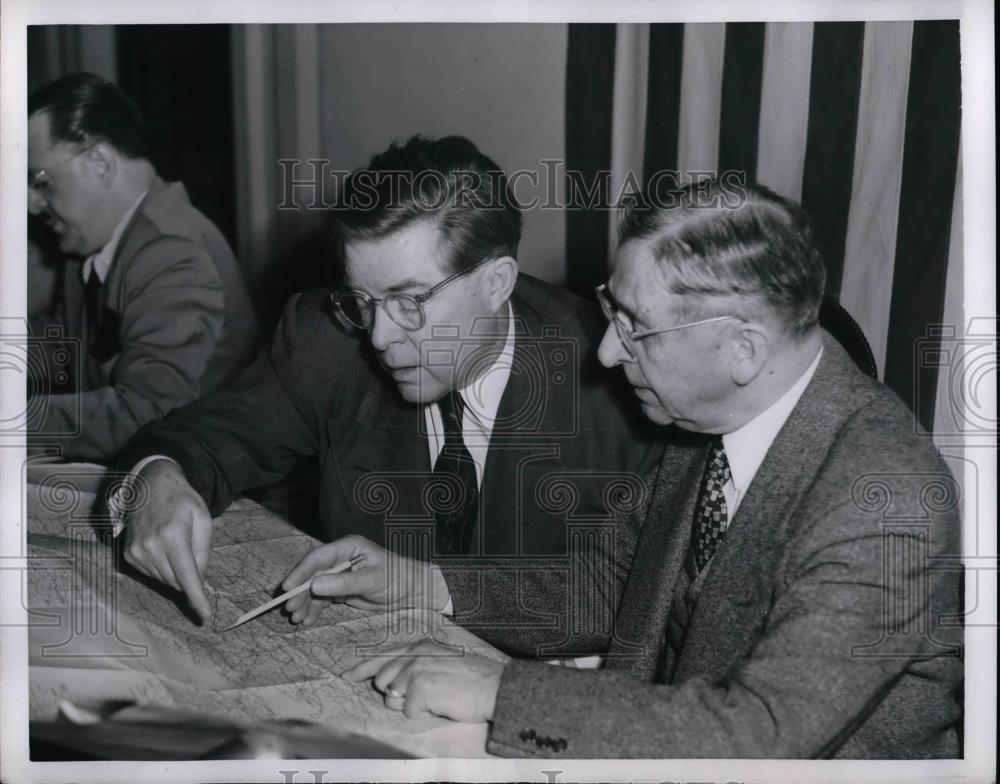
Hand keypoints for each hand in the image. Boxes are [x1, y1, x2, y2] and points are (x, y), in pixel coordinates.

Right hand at [122, 459, 212, 622]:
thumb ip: (203, 552)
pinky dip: (163, 567)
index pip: (187, 576)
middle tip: (191, 551)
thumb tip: (198, 580)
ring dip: (175, 571)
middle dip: (189, 576)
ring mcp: (136, 552)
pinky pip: (152, 574)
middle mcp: (151, 547)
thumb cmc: (182, 501)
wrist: (151, 485)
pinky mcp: (129, 555)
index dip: (197, 598)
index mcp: (173, 536)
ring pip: (165, 580)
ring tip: (176, 543)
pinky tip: (163, 547)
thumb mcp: (203, 520)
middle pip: (177, 581)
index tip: (204, 616)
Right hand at [281, 535, 449, 626]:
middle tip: (290, 609)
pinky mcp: (341, 590)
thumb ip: (344, 583)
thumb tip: (314, 585)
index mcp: (348, 548)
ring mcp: (339, 575)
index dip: (301, 572)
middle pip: (312, 574)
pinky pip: (322, 600)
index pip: (318, 558)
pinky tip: (308, 621)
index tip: (288, 587)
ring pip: (314, 589)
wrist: (413, 591)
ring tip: (298, 620)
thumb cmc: (398, 577)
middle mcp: (340, 559)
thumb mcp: (372, 580)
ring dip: (304, 604)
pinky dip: (314, 610)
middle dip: (299, 592)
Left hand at [343, 638, 501, 722]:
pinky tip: (441, 704)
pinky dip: (423, 713)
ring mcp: (416, 668)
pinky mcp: (421, 686)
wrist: (494, 688)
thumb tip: (390, 685)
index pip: (382, 656)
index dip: (362, 668)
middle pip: (382, 680)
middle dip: (395, 693)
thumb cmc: (471, 679)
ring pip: (392, 698)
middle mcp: (415, 653)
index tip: (347, 676)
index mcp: (420, 644)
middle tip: (424, 694)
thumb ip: (415, 666)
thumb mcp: (441, 661)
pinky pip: (408, 711)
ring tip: (435, 698)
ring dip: (411, 705)